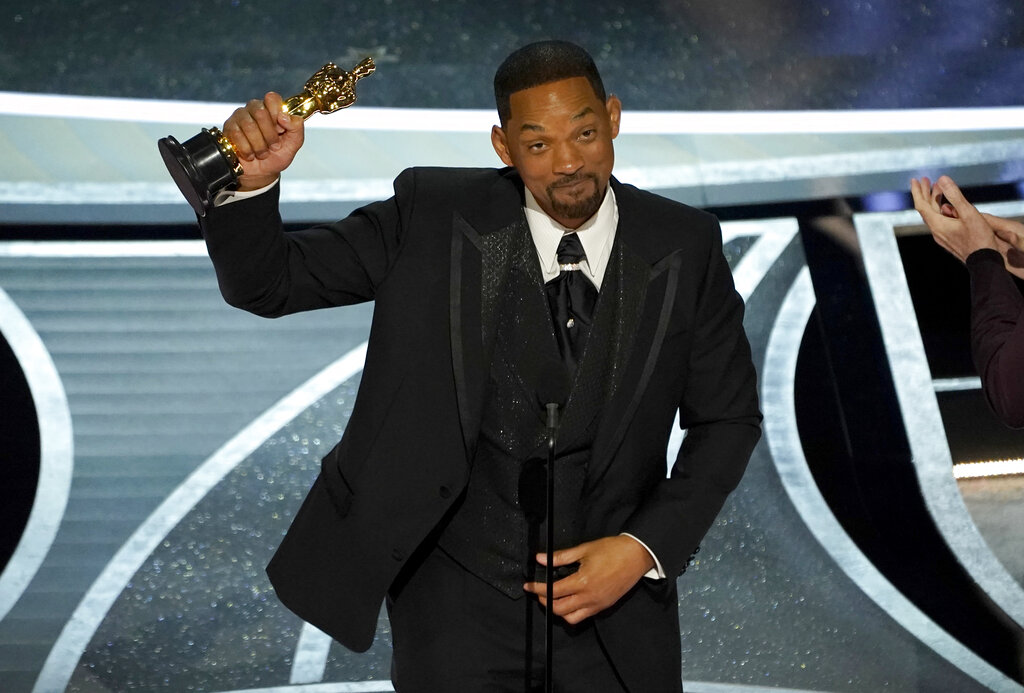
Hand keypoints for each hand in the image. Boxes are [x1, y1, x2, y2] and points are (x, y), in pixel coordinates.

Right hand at [221, 91, 304, 189]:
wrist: (262, 173)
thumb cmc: (277, 155)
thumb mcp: (294, 144)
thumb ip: (297, 127)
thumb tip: (284, 116)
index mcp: (272, 108)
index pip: (272, 98)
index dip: (277, 115)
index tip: (280, 130)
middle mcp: (255, 108)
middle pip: (261, 112)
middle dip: (269, 136)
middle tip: (273, 146)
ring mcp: (240, 116)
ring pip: (248, 125)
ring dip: (259, 145)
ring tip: (262, 152)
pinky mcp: (229, 127)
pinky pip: (237, 135)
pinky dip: (247, 150)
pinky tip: (251, 154)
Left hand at [523, 535, 654, 624]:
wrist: (637, 556)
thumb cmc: (612, 550)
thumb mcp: (584, 549)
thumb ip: (560, 557)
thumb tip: (541, 559)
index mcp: (582, 582)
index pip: (552, 592)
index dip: (537, 589)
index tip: (528, 586)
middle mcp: (589, 597)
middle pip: (559, 609)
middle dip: (544, 601)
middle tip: (538, 591)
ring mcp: (598, 604)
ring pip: (571, 618)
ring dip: (558, 611)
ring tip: (552, 598)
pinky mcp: (604, 606)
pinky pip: (584, 616)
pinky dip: (572, 613)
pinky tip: (569, 601)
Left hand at [910, 175, 997, 261]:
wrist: (984, 263)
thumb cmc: (979, 238)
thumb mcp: (969, 213)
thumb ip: (955, 196)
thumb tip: (942, 179)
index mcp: (938, 225)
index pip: (921, 205)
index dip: (917, 191)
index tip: (914, 179)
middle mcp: (936, 231)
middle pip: (926, 210)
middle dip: (925, 193)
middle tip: (926, 180)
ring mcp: (942, 237)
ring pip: (934, 215)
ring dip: (934, 201)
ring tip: (938, 188)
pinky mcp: (949, 240)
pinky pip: (940, 221)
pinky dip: (941, 210)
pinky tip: (948, 206)